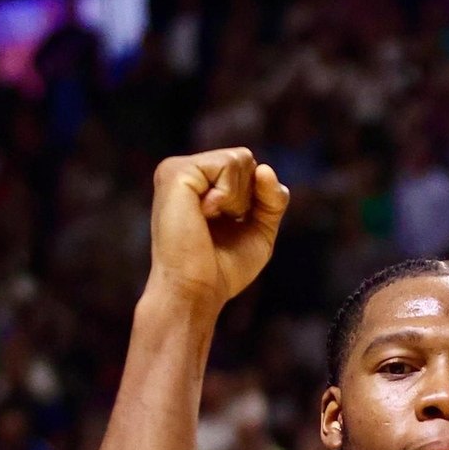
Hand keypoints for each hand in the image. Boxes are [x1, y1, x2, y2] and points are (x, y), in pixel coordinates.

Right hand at [148, 148, 289, 315]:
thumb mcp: (260, 230)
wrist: (196, 291)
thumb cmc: (223, 269)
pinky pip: (228, 163)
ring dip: (238, 198)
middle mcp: (185, 171)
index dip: (257, 199)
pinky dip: (228, 194)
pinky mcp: (176, 171)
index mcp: (200, 183)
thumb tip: (264, 168)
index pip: (249, 168)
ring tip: (209, 221)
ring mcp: (176, 168)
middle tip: (219, 227)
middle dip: (247, 198)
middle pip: (246, 160)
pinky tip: (204, 214)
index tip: (234, 227)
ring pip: (240, 158)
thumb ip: (272, 198)